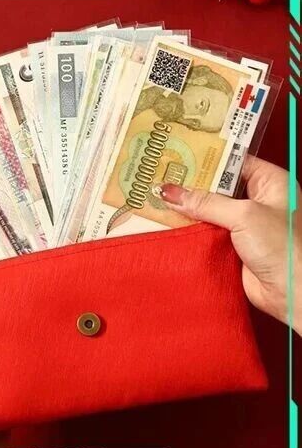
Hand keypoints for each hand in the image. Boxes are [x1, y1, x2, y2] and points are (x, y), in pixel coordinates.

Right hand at [161, 156, 300, 335]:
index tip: (179, 155)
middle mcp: (257, 200)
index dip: (207, 159)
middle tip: (162, 176)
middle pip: (218, 186)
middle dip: (192, 184)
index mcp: (270, 183)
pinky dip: (190, 229)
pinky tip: (168, 222)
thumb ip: (206, 202)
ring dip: (188, 208)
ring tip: (158, 197)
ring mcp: (244, 224)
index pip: (234, 162)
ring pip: (209, 210)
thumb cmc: (284, 247)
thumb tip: (170, 192)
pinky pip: (206, 231)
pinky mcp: (232, 245)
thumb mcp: (244, 215)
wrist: (292, 292)